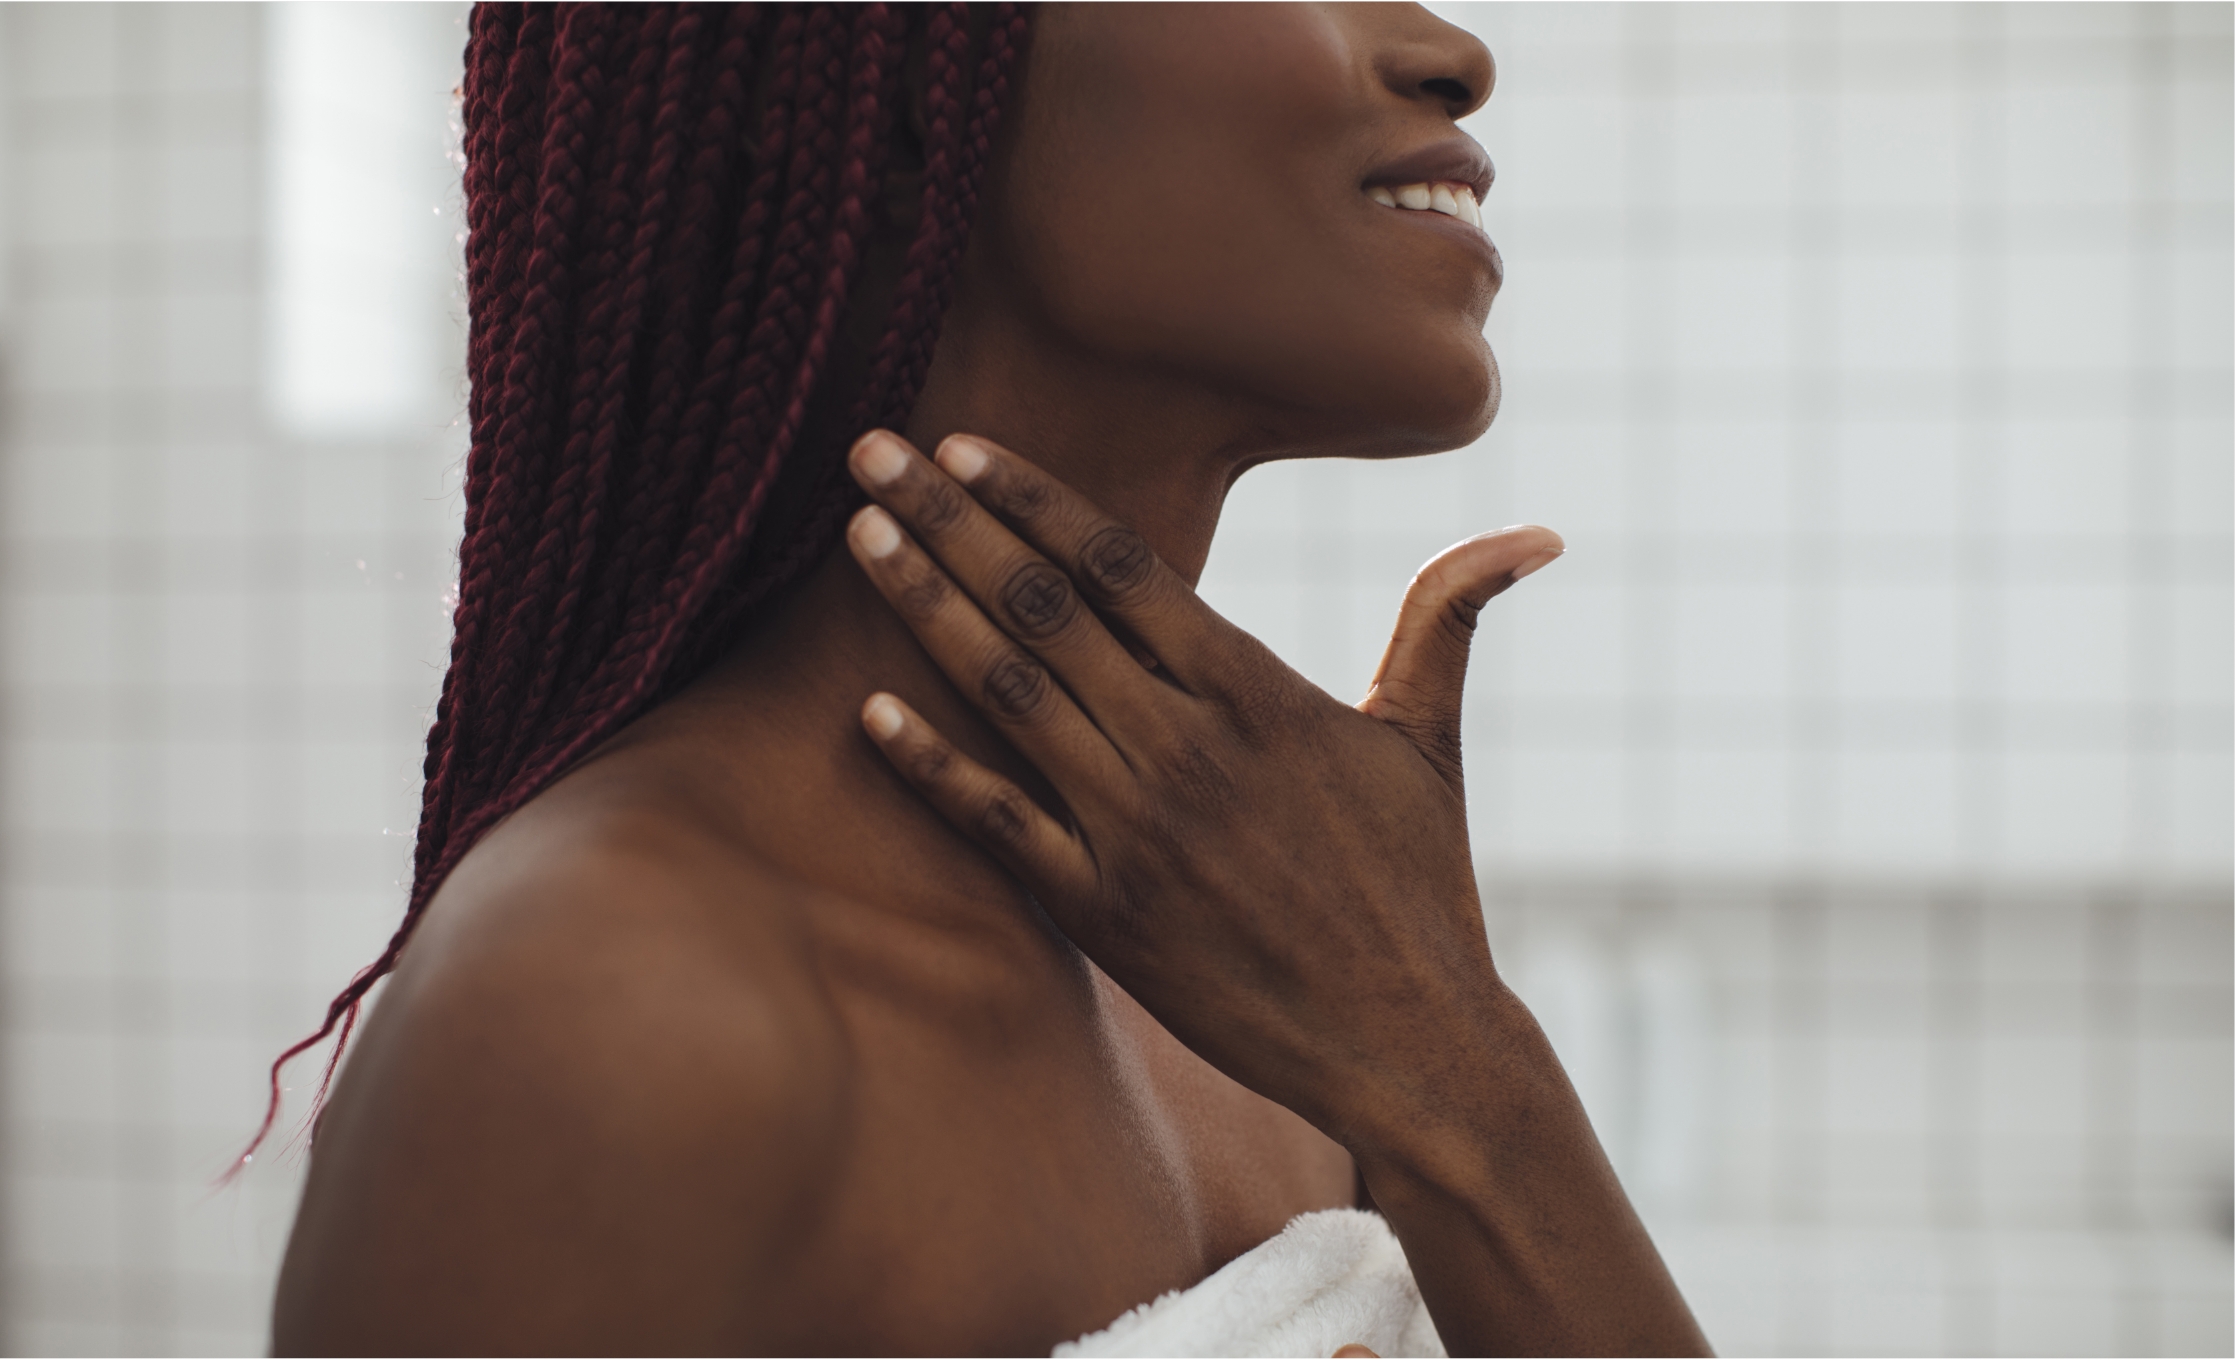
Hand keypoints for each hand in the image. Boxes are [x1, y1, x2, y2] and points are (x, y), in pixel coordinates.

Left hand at [839, 429, 1560, 1144]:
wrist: (1408, 1043)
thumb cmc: (1420, 888)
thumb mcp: (1430, 741)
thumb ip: (1446, 619)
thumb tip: (1537, 529)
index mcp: (1255, 690)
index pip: (1118, 565)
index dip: (1031, 497)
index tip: (962, 447)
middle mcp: (1185, 745)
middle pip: (1040, 608)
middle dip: (946, 522)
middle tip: (869, 452)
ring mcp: (1137, 829)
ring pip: (1006, 694)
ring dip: (923, 607)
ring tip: (858, 538)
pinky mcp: (1102, 912)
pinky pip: (995, 822)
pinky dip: (928, 763)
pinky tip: (867, 709)